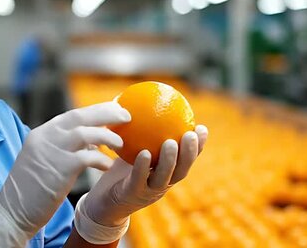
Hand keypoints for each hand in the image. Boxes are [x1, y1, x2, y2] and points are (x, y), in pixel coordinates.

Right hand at [0, 102, 130, 247]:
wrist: (11, 212)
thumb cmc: (30, 191)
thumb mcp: (44, 161)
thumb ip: (64, 148)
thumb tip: (93, 140)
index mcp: (41, 133)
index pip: (72, 115)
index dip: (95, 110)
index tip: (113, 109)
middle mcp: (46, 137)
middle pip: (81, 115)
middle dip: (106, 112)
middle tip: (126, 114)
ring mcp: (52, 151)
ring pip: (86, 132)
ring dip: (108, 135)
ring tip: (121, 143)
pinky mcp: (60, 169)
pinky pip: (88, 157)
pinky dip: (102, 160)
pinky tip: (108, 167)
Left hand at [75, 125, 207, 242]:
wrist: (104, 202)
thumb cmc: (120, 173)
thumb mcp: (132, 151)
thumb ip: (140, 134)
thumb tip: (141, 104)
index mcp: (166, 174)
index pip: (186, 160)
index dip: (197, 147)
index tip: (202, 128)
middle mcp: (161, 184)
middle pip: (181, 170)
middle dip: (190, 153)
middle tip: (191, 133)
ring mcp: (148, 192)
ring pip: (164, 177)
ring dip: (170, 161)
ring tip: (171, 142)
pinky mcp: (131, 195)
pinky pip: (139, 180)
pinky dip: (143, 167)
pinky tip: (144, 153)